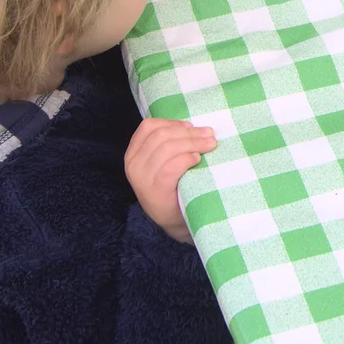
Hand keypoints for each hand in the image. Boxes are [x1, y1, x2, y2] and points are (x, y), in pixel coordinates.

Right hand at [124, 119, 216, 242]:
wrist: (175, 220)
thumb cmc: (173, 186)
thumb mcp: (163, 162)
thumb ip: (168, 144)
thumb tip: (192, 125)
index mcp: (133, 154)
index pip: (148, 127)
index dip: (172, 123)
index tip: (190, 126)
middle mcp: (133, 165)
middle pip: (162, 136)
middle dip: (189, 133)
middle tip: (209, 135)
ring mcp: (142, 179)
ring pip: (168, 148)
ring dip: (193, 143)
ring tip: (210, 145)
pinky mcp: (155, 191)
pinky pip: (171, 166)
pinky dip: (187, 158)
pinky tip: (197, 159)